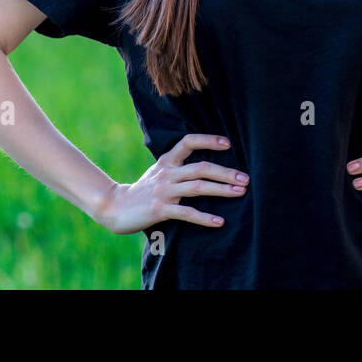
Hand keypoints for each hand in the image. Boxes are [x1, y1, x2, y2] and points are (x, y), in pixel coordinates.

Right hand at [94, 133, 248, 234]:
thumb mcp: (159, 172)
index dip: (208, 140)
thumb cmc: (143, 190)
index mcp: (167, 161)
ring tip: (240, 192)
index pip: (188, 142)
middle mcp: (167, 173)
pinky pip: (187, 213)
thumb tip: (206, 166)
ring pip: (198, 187)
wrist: (115, 206)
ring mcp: (164, 191)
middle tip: (246, 178)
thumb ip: (178, 167)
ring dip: (222, 190)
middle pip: (201, 167)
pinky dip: (205, 218)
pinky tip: (219, 222)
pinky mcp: (160, 210)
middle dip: (226, 172)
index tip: (228, 144)